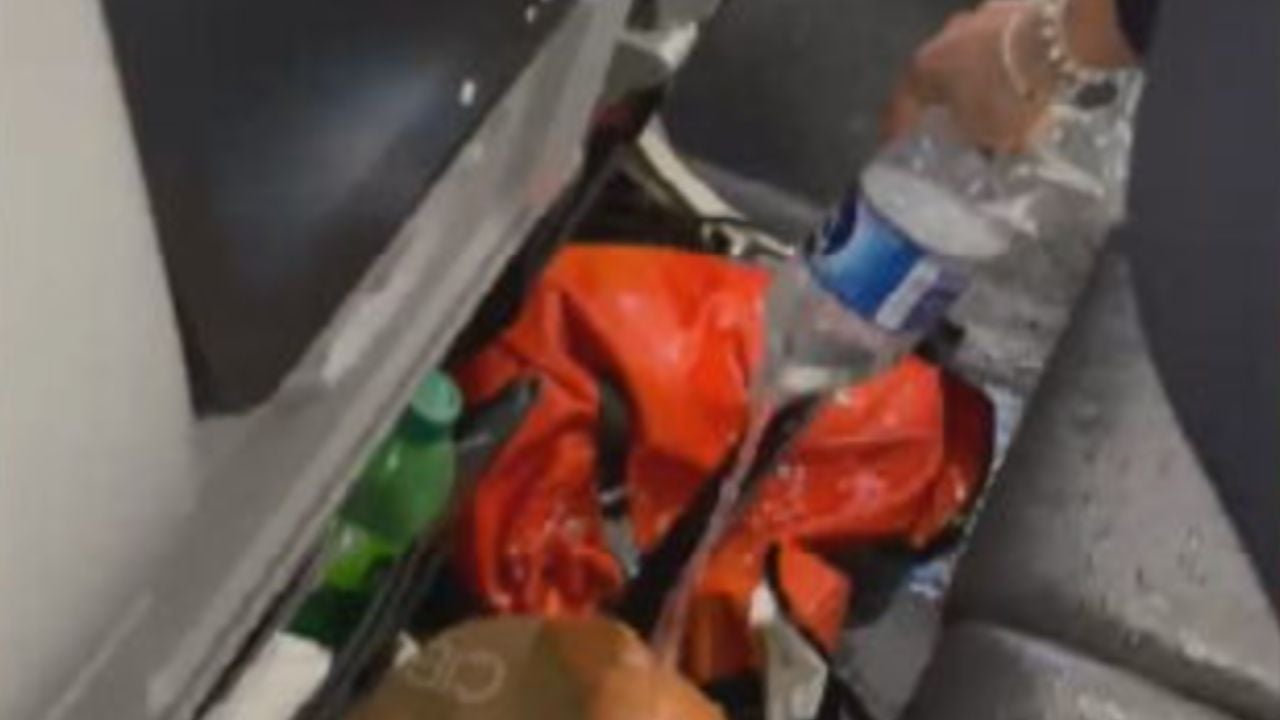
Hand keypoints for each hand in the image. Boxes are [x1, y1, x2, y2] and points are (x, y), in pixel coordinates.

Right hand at [884, 1, 1052, 152]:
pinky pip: (1002, 43)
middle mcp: (942, 36)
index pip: (901, 104)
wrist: (1060, 40)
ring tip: (996, 99)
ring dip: (978, 76)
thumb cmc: (1007, 93)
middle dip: (943, 98)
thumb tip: (978, 142)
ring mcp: (978, 16)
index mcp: (923, 68)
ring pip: (971, 54)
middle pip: (937, 74)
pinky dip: (1006, 60)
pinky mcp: (1012, 6)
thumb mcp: (985, 133)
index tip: (894, 143)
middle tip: (951, 120)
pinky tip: (1022, 76)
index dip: (897, 128)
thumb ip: (972, 138)